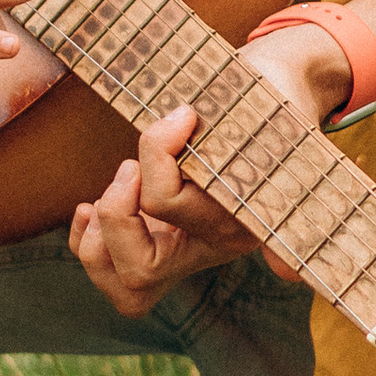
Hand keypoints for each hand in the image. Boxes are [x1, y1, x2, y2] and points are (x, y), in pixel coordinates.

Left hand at [67, 43, 327, 318]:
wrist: (276, 89)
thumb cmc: (270, 93)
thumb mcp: (270, 104)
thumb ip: (268, 159)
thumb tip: (288, 275)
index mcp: (242, 218)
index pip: (167, 204)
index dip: (155, 156)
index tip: (182, 115)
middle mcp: (213, 244)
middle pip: (141, 271)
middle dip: (116, 214)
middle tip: (131, 166)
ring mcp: (187, 247)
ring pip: (128, 286)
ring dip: (101, 236)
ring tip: (118, 185)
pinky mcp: (163, 240)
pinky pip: (113, 273)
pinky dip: (88, 242)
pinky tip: (90, 209)